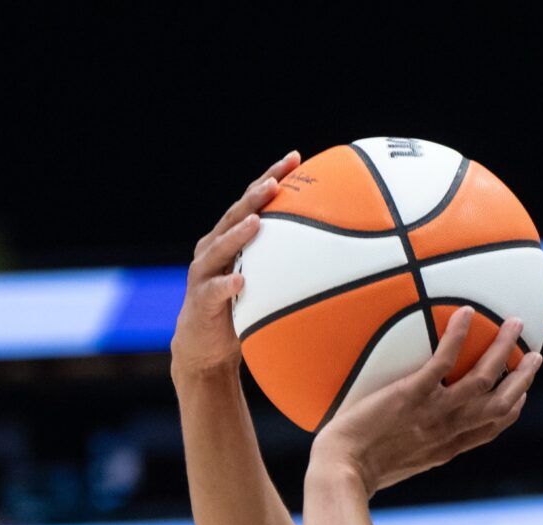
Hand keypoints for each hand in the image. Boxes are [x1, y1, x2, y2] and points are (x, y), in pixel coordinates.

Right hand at [170, 151, 302, 380]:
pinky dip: (226, 284)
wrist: (205, 348)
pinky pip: (214, 291)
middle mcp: (213, 248)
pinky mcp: (200, 301)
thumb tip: (342, 257)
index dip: (271, 178)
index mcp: (230, 239)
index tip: (295, 158)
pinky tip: (240, 281)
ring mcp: (203, 273)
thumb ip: (289, 266)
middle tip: (276, 182)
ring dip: (237, 234)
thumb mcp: (266, 284)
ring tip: (256, 222)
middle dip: (255, 196)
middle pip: (235, 215)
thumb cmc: (241, 311)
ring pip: (219, 247)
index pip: (252, 202)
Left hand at [310, 306, 542, 496]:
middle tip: (535, 355)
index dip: (511, 408)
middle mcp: (449, 430)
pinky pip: (443, 362)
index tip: (521, 393)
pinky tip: (464, 312)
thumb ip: (408, 443)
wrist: (341, 470)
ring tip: (515, 324)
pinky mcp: (412, 395)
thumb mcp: (394, 462)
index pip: (491, 427)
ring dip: (504, 350)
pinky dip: (458, 336)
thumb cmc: (356, 469)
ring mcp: (434, 412)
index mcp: (447, 448)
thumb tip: (401, 427)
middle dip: (523, 379)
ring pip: (484, 379)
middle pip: (501, 404)